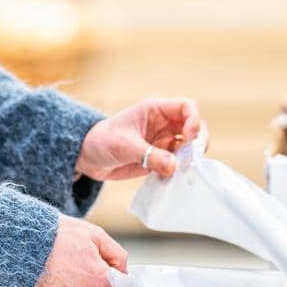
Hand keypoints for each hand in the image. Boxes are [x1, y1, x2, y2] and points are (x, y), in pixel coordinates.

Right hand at [34, 215, 127, 286]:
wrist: (31, 241)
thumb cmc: (62, 236)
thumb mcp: (97, 236)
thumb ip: (117, 255)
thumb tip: (124, 271)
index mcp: (98, 277)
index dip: (115, 280)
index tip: (110, 273)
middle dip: (101, 285)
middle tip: (88, 266)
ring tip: (74, 270)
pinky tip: (63, 276)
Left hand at [76, 97, 205, 180]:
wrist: (88, 157)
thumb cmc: (102, 141)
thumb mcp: (124, 146)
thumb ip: (149, 155)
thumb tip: (174, 166)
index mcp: (156, 110)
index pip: (187, 107)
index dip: (194, 120)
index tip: (189, 137)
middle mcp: (164, 124)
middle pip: (195, 127)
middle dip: (198, 141)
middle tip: (193, 158)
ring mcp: (164, 142)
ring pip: (190, 147)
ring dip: (190, 158)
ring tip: (183, 171)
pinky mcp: (160, 159)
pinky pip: (178, 163)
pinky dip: (180, 171)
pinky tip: (173, 179)